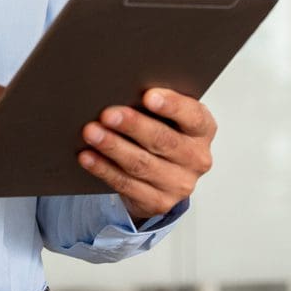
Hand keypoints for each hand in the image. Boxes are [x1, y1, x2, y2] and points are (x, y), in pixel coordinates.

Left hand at [77, 88, 215, 221]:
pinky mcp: (159, 202)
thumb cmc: (163, 132)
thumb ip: (155, 103)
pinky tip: (88, 156)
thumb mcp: (168, 116)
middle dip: (133, 126)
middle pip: (163, 140)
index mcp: (203, 129)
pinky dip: (104, 169)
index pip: (193, 116)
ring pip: (142, 164)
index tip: (148, 96)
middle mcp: (196, 158)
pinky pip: (127, 185)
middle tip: (107, 114)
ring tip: (91, 133)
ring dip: (113, 147)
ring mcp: (179, 184)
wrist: (164, 176)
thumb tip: (122, 88)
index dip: (172, 106)